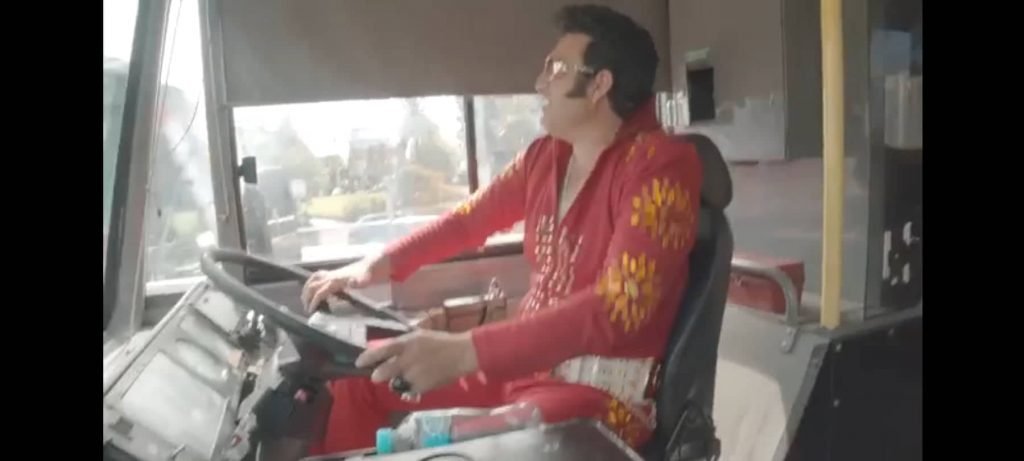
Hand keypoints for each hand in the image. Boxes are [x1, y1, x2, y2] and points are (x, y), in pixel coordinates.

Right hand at [300, 255, 389, 312]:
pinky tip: (313, 288)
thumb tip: (351, 282)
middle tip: (306, 308)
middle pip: (313, 285)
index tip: (310, 310)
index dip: (314, 301)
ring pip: (313, 279)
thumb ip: (358, 282)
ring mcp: (331, 273)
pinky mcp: (333, 272)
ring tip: (305, 299)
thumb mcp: (364, 280)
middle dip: (307, 296)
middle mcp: (331, 276)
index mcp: (335, 280)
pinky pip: (318, 275)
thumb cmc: (367, 276)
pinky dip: (312, 282)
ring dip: (307, 288)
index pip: (320, 292)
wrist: (370, 266)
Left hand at [355, 330, 478, 393]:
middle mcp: (408, 359)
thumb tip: (384, 353)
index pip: (382, 350)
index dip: (368, 357)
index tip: (358, 363)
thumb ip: (402, 346)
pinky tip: (420, 380)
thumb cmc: (440, 342)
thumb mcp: (419, 336)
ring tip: (408, 376)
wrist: (461, 354)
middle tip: (378, 376)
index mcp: (407, 343)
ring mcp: (415, 374)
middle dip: (378, 375)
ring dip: (398, 381)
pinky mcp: (422, 386)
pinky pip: (410, 389)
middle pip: (384, 371)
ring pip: (396, 383)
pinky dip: (411, 387)